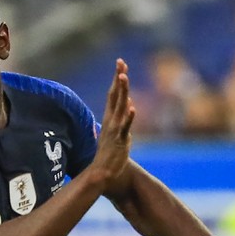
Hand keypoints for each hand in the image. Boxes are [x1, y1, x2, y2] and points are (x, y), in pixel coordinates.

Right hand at [89, 59, 134, 184]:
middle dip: (118, 79)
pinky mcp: (120, 140)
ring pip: (120, 107)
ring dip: (122, 92)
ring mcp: (115, 130)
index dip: (117, 79)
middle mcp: (111, 121)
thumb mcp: (115, 132)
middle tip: (120, 62)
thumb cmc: (109, 154)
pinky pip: (125, 127)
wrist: (102, 173)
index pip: (113, 94)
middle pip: (115, 96)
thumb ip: (121, 117)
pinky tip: (132, 107)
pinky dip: (128, 117)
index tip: (120, 64)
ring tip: (124, 77)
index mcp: (110, 118)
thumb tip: (128, 103)